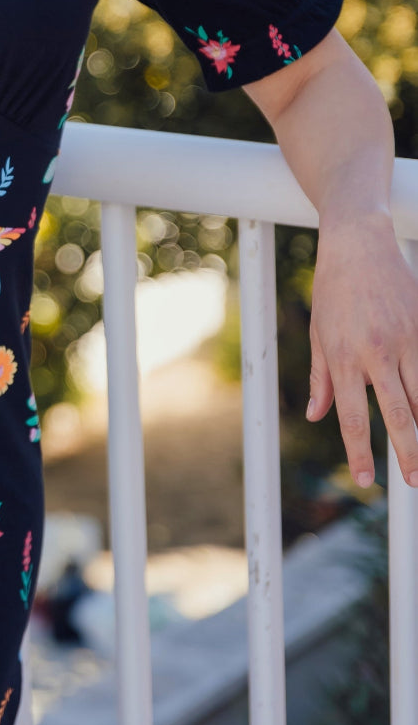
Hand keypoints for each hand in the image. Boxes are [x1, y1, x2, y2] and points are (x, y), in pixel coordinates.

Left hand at [307, 210, 417, 488]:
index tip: (365, 480)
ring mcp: (407, 338)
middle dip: (408, 453)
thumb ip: (321, 378)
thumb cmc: (333, 290)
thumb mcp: (318, 334)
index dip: (360, 453)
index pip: (353, 417)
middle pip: (399, 415)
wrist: (359, 243)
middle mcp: (377, 352)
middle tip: (413, 480)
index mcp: (344, 358)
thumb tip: (316, 416)